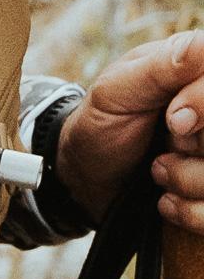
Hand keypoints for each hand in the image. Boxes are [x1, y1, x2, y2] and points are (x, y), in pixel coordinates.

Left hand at [54, 31, 203, 223]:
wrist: (86, 175)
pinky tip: (166, 200)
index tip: (174, 119)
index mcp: (199, 74)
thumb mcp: (118, 90)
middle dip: (194, 148)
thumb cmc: (102, 123)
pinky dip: (191, 212)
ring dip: (188, 180)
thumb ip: (162, 67)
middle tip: (165, 142)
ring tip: (156, 171)